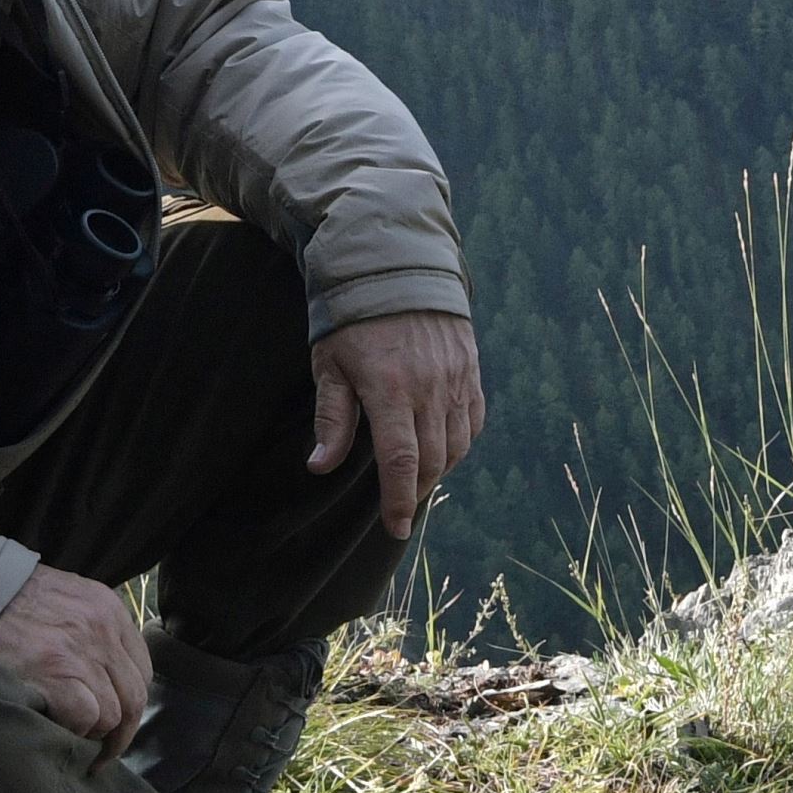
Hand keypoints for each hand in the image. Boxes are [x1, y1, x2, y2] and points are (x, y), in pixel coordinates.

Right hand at [0, 565, 149, 755]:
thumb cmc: (15, 603)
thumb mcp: (69, 601)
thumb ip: (94, 633)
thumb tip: (108, 683)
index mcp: (110, 611)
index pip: (141, 671)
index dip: (129, 705)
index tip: (115, 724)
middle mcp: (103, 630)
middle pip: (133, 698)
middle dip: (119, 734)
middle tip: (100, 752)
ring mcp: (81, 651)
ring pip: (111, 714)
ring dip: (91, 732)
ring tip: (68, 734)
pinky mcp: (56, 671)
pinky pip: (85, 716)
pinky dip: (72, 729)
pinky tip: (54, 724)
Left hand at [309, 309, 484, 540]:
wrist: (398, 264)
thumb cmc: (353, 315)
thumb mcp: (329, 363)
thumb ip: (331, 417)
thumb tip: (320, 466)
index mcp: (390, 389)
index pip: (400, 462)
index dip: (399, 501)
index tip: (396, 528)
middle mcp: (430, 388)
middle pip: (432, 461)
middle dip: (417, 493)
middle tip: (400, 511)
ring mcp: (456, 379)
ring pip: (457, 445)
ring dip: (439, 471)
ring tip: (418, 482)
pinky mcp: (470, 369)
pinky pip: (473, 420)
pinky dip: (460, 443)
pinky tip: (443, 450)